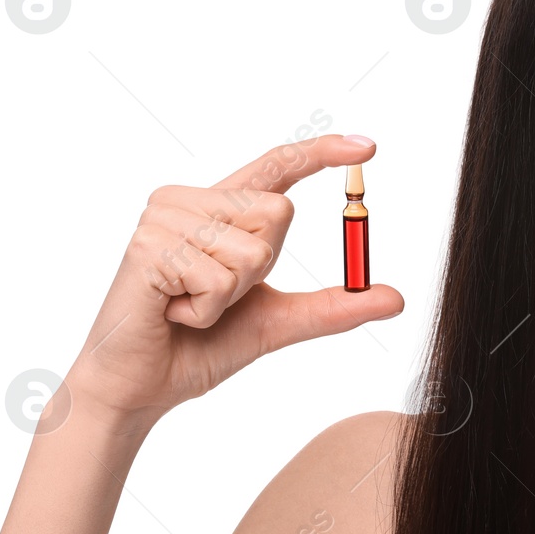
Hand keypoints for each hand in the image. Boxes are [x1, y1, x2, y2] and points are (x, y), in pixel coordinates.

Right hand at [62, 135, 402, 430]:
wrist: (140, 388)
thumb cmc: (200, 348)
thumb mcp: (280, 322)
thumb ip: (333, 306)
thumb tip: (394, 297)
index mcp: (218, 208)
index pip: (277, 168)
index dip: (321, 153)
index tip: (368, 144)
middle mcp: (188, 201)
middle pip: (278, 212)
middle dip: (261, 270)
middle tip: (214, 296)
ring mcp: (164, 219)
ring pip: (253, 250)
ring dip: (232, 296)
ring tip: (189, 306)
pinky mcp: (148, 248)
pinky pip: (219, 278)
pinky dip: (208, 310)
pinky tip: (173, 314)